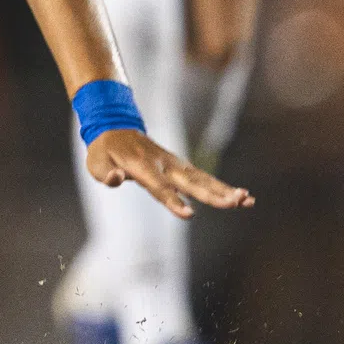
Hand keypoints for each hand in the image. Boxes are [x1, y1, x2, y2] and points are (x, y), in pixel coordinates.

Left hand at [85, 129, 252, 218]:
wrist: (116, 128)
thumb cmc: (105, 151)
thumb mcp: (95, 163)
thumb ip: (105, 173)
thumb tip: (115, 179)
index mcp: (142, 166)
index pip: (159, 187)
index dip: (173, 201)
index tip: (189, 215)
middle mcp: (163, 164)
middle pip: (191, 183)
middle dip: (214, 195)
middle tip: (236, 203)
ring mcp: (175, 164)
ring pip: (203, 180)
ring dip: (225, 191)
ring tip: (248, 201)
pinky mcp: (181, 167)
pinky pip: (203, 178)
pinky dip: (222, 187)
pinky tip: (241, 197)